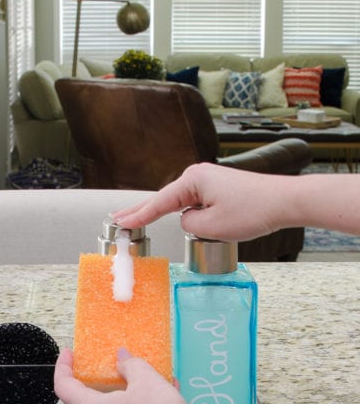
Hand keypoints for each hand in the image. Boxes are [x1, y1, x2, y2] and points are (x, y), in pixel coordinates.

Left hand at [54, 347, 200, 403]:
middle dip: (90, 381)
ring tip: (137, 377)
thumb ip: (131, 365)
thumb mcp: (147, 381)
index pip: (63, 386)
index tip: (69, 353)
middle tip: (102, 365)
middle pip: (82, 402)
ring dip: (117, 393)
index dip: (62, 366)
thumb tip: (122, 358)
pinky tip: (159, 397)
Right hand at [112, 163, 286, 241]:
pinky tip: (169, 216)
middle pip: (163, 198)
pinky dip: (179, 210)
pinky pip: (192, 202)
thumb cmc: (252, 211)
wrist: (285, 201)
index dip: (138, 216)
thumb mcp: (211, 227)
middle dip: (141, 210)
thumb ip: (188, 225)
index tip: (119, 223)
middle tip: (117, 218)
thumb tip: (186, 220)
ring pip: (179, 201)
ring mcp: (209, 181)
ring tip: (135, 219)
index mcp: (193, 180)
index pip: (159, 203)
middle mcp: (198, 175)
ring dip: (160, 211)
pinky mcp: (218, 188)